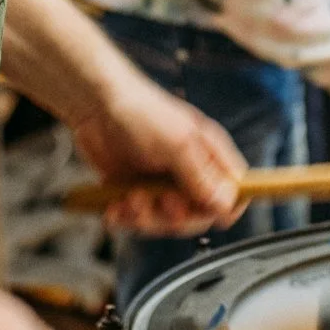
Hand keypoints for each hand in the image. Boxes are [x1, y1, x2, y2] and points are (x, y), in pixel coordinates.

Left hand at [68, 80, 245, 236]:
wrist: (94, 105)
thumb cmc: (139, 112)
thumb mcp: (177, 143)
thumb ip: (201, 175)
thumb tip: (225, 205)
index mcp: (209, 156)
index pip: (235, 192)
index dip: (226, 208)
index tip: (205, 213)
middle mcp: (189, 173)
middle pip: (198, 217)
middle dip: (176, 217)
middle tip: (160, 201)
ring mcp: (161, 185)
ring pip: (165, 224)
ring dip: (145, 219)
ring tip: (130, 199)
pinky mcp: (135, 193)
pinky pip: (136, 221)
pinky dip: (124, 219)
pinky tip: (113, 206)